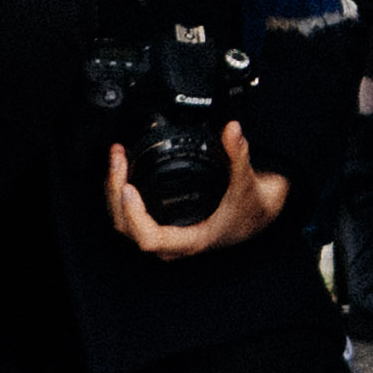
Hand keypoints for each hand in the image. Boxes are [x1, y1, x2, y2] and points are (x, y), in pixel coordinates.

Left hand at [106, 123, 290, 258]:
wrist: (257, 215)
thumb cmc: (250, 208)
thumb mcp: (247, 182)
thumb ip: (239, 155)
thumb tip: (232, 129)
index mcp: (191, 239)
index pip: (149, 239)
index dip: (135, 215)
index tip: (129, 187)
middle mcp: (173, 243)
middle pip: (128, 228)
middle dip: (116, 192)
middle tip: (119, 159)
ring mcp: (164, 235)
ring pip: (125, 223)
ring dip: (114, 191)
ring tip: (117, 158)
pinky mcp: (161, 224)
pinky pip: (131, 216)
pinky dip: (122, 193)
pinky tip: (124, 171)